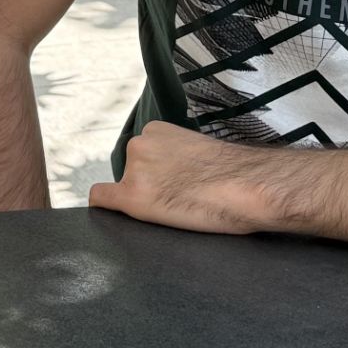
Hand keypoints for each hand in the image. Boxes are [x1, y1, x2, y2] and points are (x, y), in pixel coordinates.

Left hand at [89, 122, 277, 233]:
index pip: (142, 156)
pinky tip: (110, 218)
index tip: (170, 186)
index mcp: (155, 130)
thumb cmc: (235, 173)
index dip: (155, 175)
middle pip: (130, 172)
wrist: (247, 185)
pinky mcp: (133, 197)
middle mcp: (138, 144)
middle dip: (147, 186)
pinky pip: (101, 200)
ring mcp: (134, 170)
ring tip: (173, 208)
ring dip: (141, 199)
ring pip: (124, 189)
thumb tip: (177, 175)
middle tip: (176, 199)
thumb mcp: (199, 150)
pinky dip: (103, 209)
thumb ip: (178, 156)